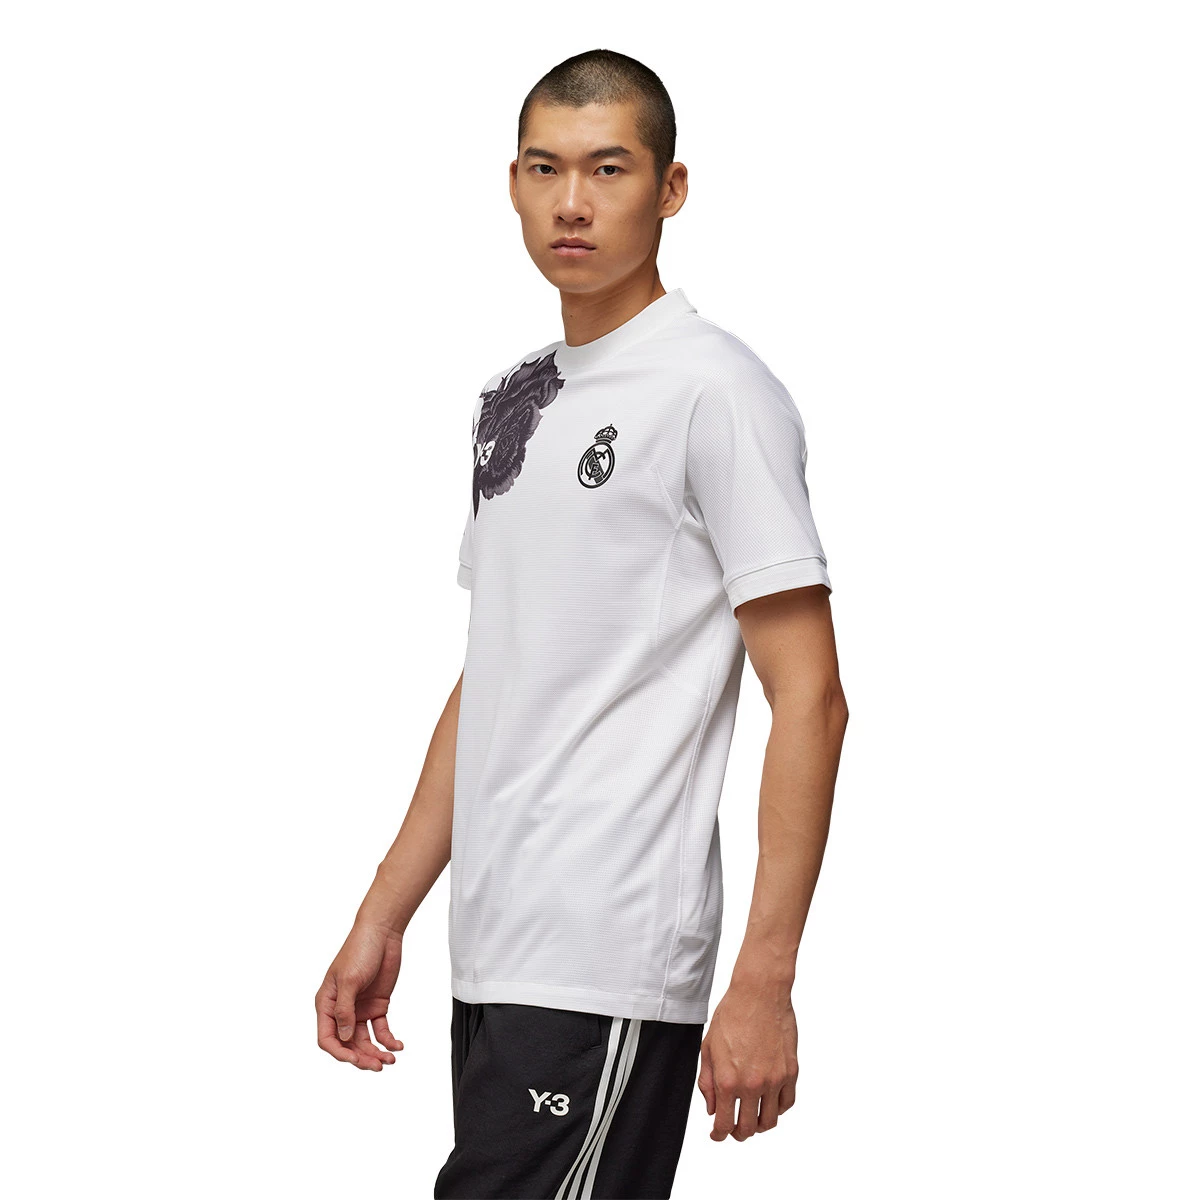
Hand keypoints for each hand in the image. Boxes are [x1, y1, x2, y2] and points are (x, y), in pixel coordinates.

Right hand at [315, 922, 405, 1070]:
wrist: (382, 932)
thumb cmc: (360, 949)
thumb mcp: (350, 980)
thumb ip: (345, 1010)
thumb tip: (342, 1037)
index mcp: (327, 1003)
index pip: (327, 1038)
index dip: (339, 1052)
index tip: (355, 1060)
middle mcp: (342, 1009)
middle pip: (347, 1043)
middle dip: (361, 1057)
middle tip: (377, 1065)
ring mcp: (359, 1008)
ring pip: (364, 1040)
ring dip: (375, 1052)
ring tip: (390, 1059)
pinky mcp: (376, 1005)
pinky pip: (380, 1029)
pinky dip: (388, 1039)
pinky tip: (397, 1045)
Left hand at [697, 976, 798, 1140]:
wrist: (759, 993)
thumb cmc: (732, 1014)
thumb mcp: (708, 1048)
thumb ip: (708, 1082)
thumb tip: (713, 1109)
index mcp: (729, 1080)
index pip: (725, 1124)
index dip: (719, 1135)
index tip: (717, 1134)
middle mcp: (753, 1085)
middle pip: (749, 1129)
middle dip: (738, 1133)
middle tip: (734, 1128)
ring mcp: (775, 1079)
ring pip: (770, 1121)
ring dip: (759, 1125)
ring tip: (752, 1117)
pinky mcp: (791, 1071)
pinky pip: (787, 1103)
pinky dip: (777, 1109)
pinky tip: (768, 1103)